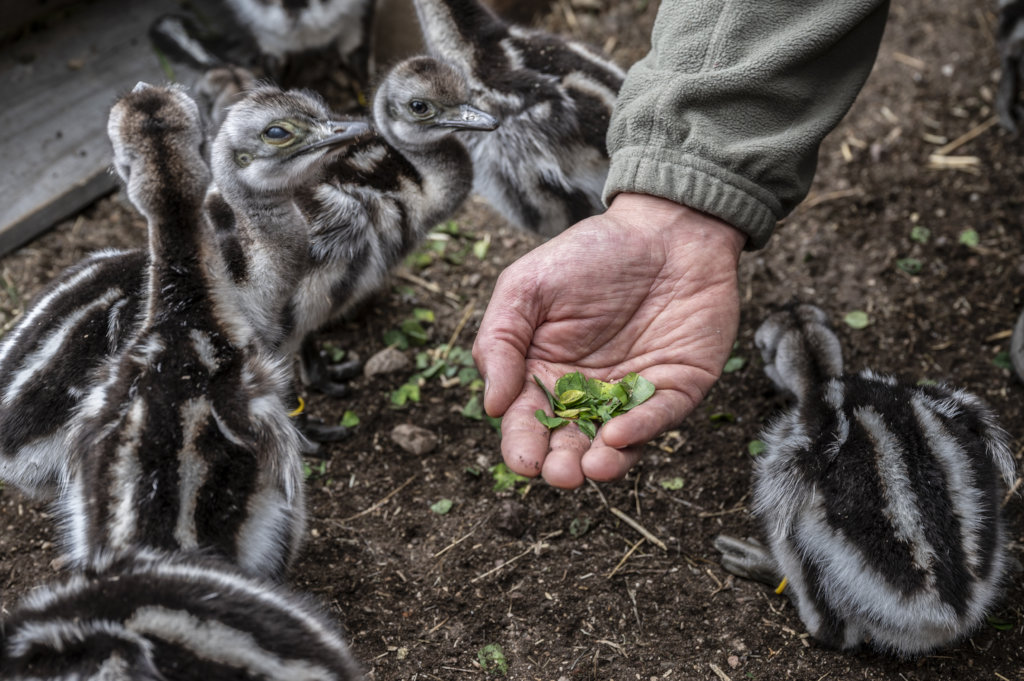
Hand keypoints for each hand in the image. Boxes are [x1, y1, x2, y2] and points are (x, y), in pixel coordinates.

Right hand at [472, 193, 746, 488]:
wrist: (666, 227)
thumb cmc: (590, 254)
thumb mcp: (527, 286)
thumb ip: (501, 341)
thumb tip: (492, 405)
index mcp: (544, 373)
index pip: (528, 422)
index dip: (523, 445)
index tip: (524, 460)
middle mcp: (588, 393)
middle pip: (570, 442)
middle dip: (562, 464)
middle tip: (559, 474)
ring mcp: (633, 394)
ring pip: (615, 442)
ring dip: (602, 461)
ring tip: (591, 467)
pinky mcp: (677, 387)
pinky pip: (659, 416)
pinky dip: (641, 430)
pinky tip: (620, 436)